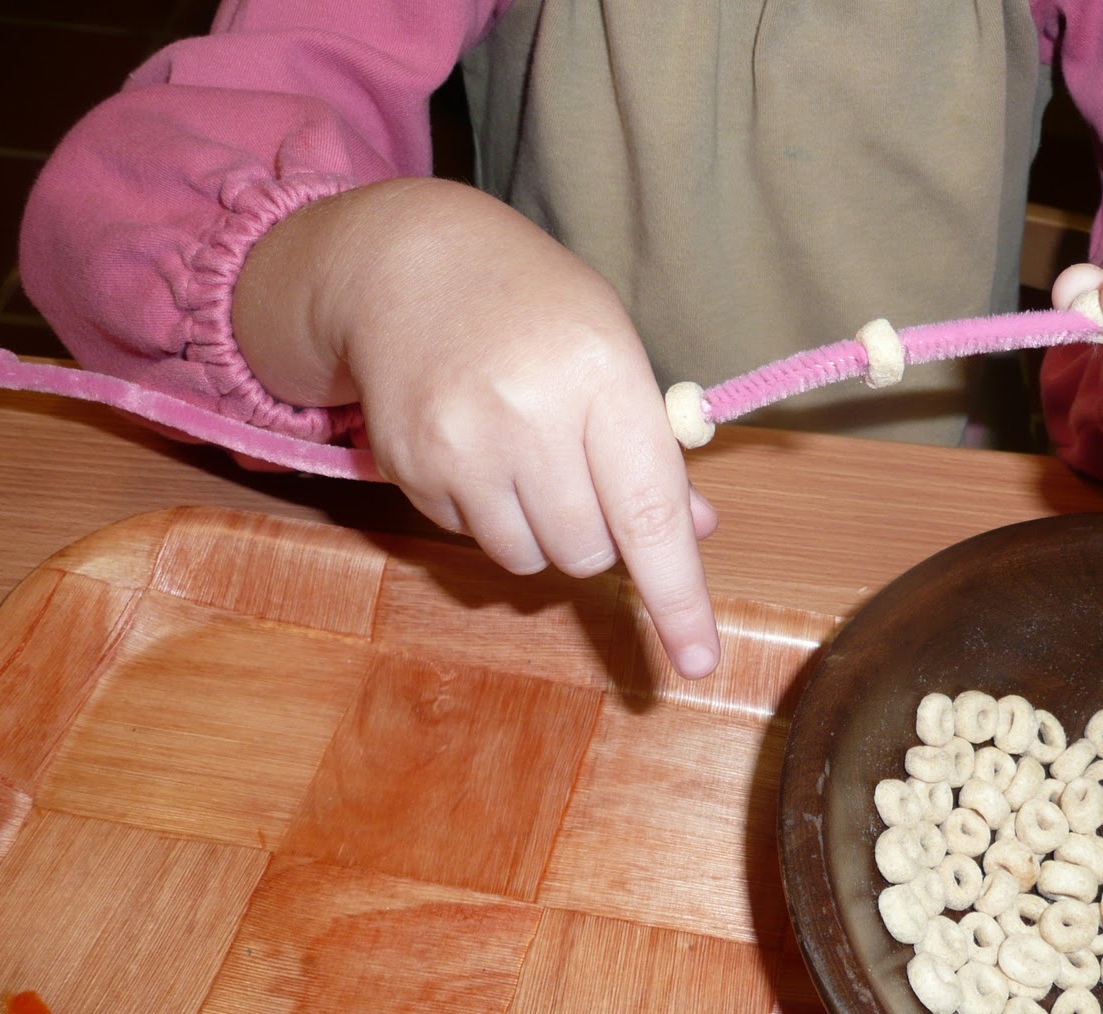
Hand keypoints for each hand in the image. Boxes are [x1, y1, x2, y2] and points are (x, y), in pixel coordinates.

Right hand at [233, 178, 720, 676]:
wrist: (404, 263)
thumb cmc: (535, 308)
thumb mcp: (614, 350)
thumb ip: (653, 447)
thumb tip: (695, 532)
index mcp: (600, 375)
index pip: (649, 512)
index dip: (677, 596)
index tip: (698, 661)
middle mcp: (527, 414)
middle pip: (588, 552)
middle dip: (600, 535)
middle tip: (583, 471)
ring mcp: (459, 444)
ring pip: (530, 558)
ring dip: (544, 531)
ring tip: (529, 456)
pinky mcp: (408, 466)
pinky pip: (472, 538)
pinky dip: (490, 512)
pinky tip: (478, 446)